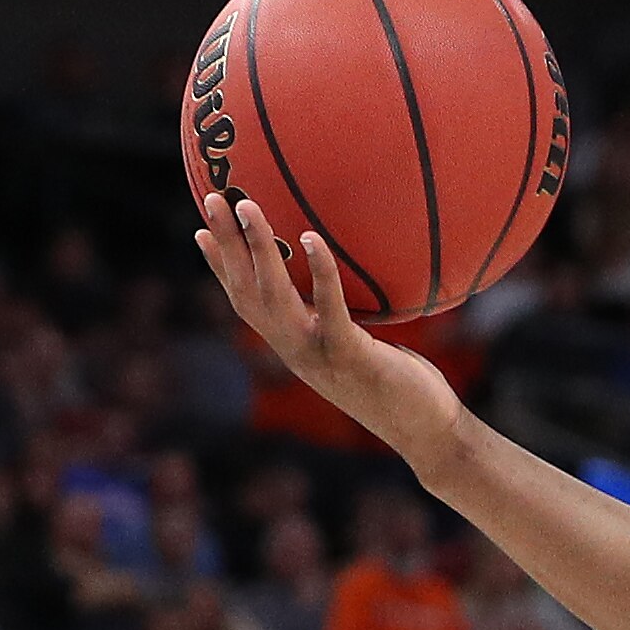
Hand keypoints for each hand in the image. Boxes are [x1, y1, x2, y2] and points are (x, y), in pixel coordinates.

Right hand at [193, 193, 464, 458]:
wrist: (427, 434)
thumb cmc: (405, 388)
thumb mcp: (364, 349)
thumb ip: (346, 323)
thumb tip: (359, 283)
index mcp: (294, 346)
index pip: (246, 302)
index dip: (221, 269)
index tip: (202, 231)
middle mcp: (295, 350)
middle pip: (247, 289)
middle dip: (225, 243)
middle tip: (210, 196)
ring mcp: (317, 354)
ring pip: (274, 294)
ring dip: (256, 247)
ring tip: (247, 205)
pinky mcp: (348, 355)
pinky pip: (328, 307)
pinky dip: (319, 272)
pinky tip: (310, 238)